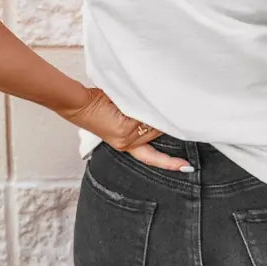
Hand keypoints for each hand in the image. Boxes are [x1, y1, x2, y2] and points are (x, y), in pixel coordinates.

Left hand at [59, 87, 194, 171]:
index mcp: (126, 144)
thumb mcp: (121, 118)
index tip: (187, 167)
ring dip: (154, 110)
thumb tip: (161, 113)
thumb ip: (139, 119)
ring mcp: (126, 137)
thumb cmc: (99, 106)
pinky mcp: (125, 128)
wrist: (79, 104)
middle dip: (161, 118)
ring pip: (154, 124)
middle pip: (158, 133)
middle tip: (167, 107)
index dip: (169, 163)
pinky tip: (140, 98)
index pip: (151, 157)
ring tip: (140, 100)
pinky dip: (146, 106)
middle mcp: (127, 144)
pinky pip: (146, 117)